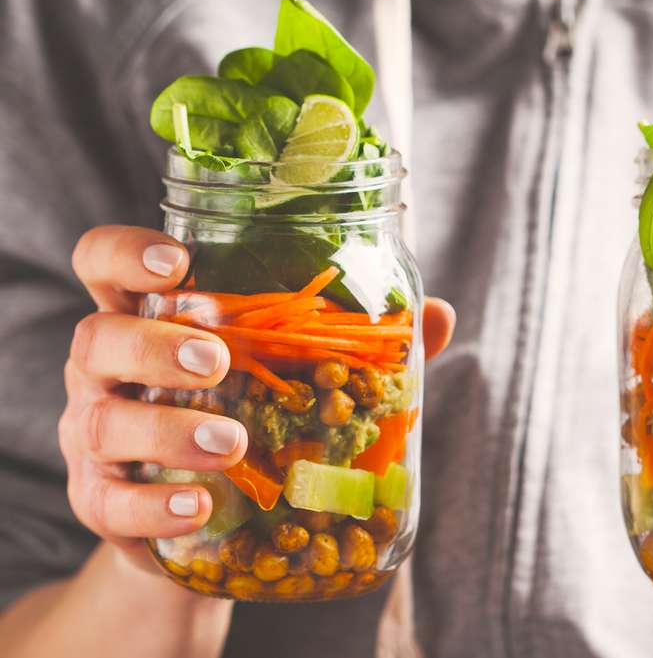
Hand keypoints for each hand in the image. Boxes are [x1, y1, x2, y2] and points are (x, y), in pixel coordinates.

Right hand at [60, 225, 454, 572]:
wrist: (208, 519)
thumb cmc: (248, 417)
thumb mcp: (287, 373)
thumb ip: (355, 342)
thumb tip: (437, 313)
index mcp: (151, 318)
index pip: (104, 263)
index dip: (127, 253)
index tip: (180, 262)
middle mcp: (109, 371)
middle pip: (96, 338)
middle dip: (155, 345)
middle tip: (218, 361)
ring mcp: (95, 437)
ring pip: (101, 421)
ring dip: (167, 429)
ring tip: (229, 442)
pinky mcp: (103, 502)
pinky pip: (109, 501)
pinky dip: (154, 505)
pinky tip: (199, 506)